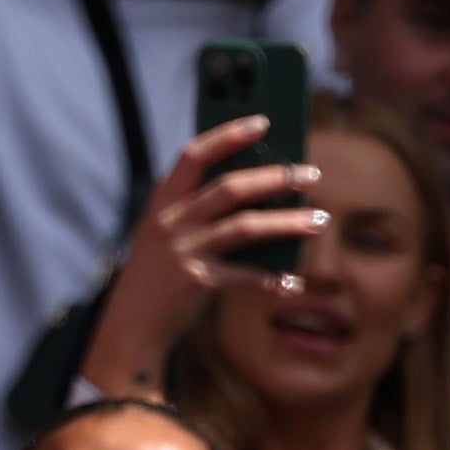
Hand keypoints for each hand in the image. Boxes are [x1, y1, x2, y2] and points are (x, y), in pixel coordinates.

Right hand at [77, 121, 329, 398]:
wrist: (129, 327)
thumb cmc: (157, 277)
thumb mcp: (165, 235)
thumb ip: (195, 210)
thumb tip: (257, 190)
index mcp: (162, 202)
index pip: (194, 154)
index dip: (228, 135)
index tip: (263, 122)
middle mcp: (171, 222)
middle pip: (230, 188)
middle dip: (275, 177)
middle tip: (310, 175)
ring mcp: (183, 251)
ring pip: (246, 227)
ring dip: (288, 222)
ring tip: (319, 219)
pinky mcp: (196, 283)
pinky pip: (246, 277)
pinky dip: (272, 280)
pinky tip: (293, 282)